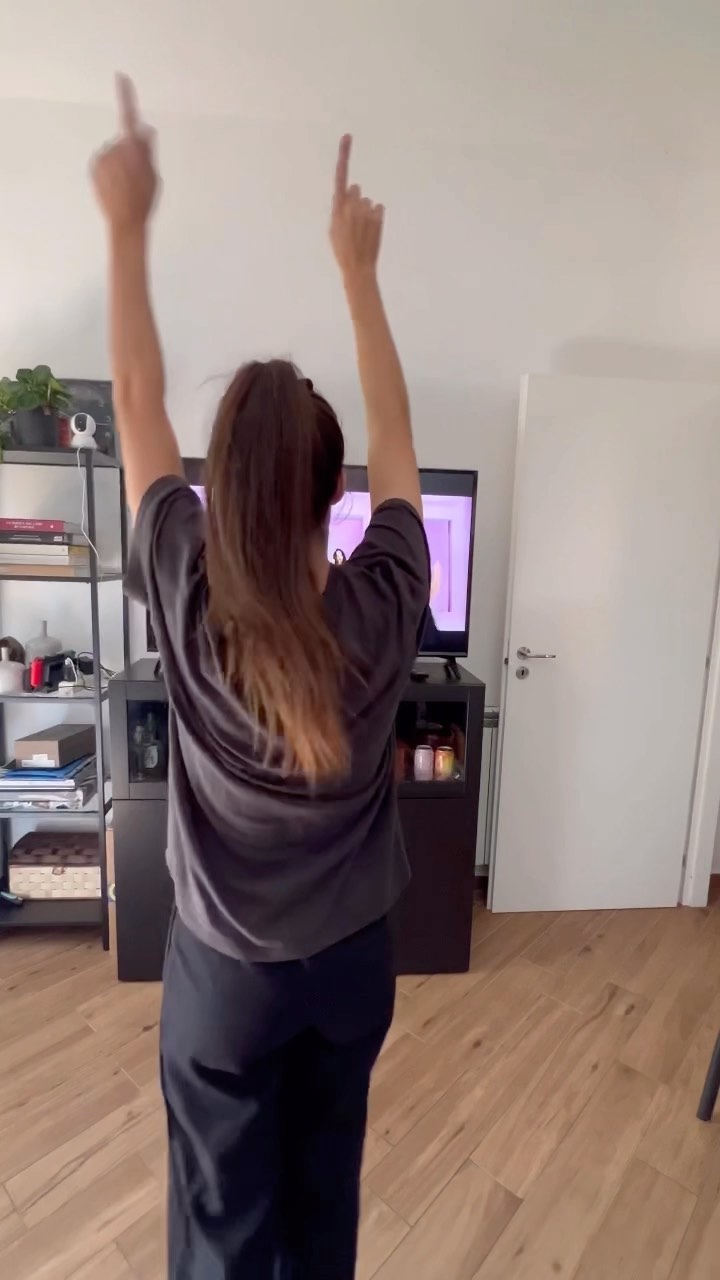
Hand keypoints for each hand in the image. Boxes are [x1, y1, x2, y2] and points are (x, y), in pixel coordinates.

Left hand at [92, 75, 158, 232]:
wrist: (125, 222)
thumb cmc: (144, 200)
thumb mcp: (153, 174)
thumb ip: (147, 150)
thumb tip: (145, 129)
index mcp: (132, 148)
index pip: (129, 116)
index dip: (126, 96)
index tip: (121, 77)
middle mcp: (114, 148)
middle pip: (124, 142)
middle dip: (130, 152)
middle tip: (138, 176)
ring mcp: (102, 158)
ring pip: (113, 154)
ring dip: (120, 164)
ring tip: (127, 185)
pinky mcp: (94, 168)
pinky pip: (104, 163)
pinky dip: (110, 171)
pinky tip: (117, 186)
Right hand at [330, 135, 383, 280]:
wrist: (358, 267)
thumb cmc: (342, 250)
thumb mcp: (333, 229)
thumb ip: (338, 207)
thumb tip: (350, 189)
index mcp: (337, 207)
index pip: (340, 175)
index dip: (344, 155)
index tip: (347, 137)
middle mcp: (352, 204)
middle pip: (355, 190)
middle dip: (354, 201)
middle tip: (352, 222)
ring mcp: (366, 209)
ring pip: (366, 202)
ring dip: (364, 212)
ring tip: (361, 231)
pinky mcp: (378, 215)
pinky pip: (377, 209)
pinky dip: (375, 217)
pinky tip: (370, 231)